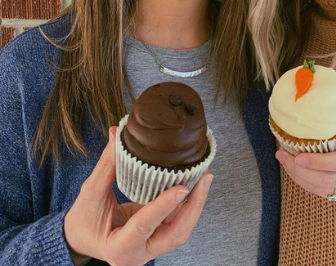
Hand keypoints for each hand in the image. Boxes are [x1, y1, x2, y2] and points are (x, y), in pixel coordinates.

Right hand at [64, 127, 212, 265]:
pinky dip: (188, 203)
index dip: (164, 206)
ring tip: (205, 176)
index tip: (182, 187)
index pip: (145, 225)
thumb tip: (116, 133)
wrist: (80, 238)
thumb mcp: (90, 193)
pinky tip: (195, 182)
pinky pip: (177, 221)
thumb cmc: (83, 220)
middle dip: (194, 206)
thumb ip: (106, 165)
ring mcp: (151, 247)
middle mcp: (140, 252)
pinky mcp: (158, 236)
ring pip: (181, 229)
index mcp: (119, 247)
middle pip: (175, 234)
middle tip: (205, 178)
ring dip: (195, 203)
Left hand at [276, 111, 335, 210]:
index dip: (319, 161)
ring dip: (299, 177)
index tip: (298, 156)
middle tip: (282, 154)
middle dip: (300, 170)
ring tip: (283, 160)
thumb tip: (321, 96)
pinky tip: (294, 170)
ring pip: (323, 190)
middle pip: (328, 180)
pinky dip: (306, 184)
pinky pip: (323, 195)